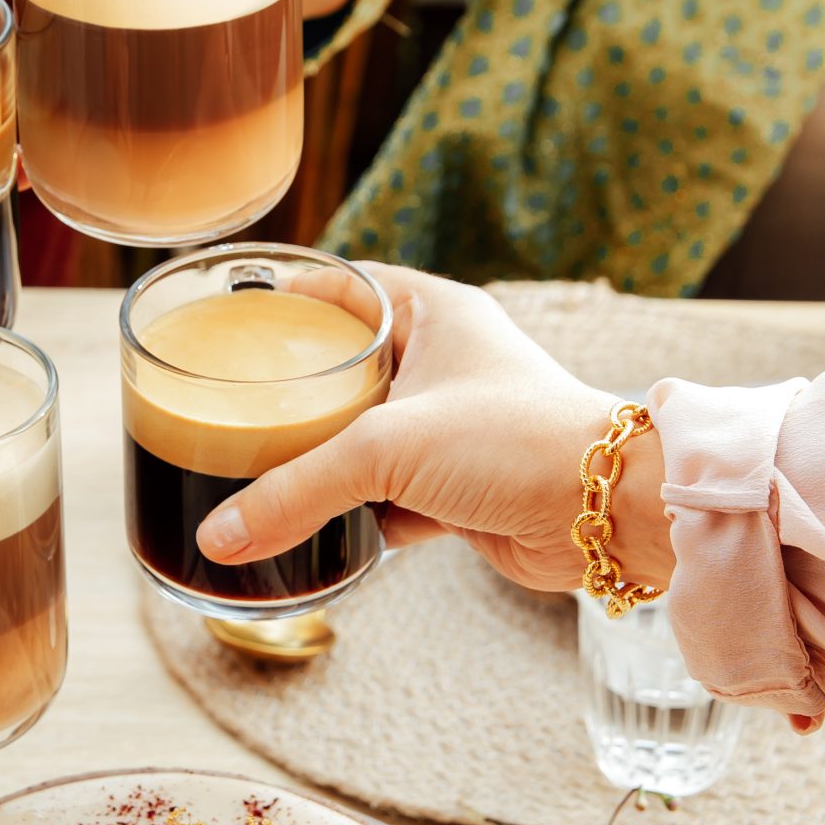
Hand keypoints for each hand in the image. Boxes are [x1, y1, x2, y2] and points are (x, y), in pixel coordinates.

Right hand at [195, 265, 667, 592]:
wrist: (604, 513)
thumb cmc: (516, 442)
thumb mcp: (387, 450)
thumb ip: (295, 491)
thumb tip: (220, 537)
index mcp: (433, 315)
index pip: (344, 287)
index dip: (289, 297)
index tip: (237, 313)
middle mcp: (443, 364)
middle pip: (346, 368)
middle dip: (295, 391)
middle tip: (234, 401)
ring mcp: (449, 429)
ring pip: (363, 439)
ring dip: (321, 459)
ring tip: (257, 466)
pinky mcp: (456, 490)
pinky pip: (385, 497)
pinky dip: (351, 515)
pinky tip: (311, 528)